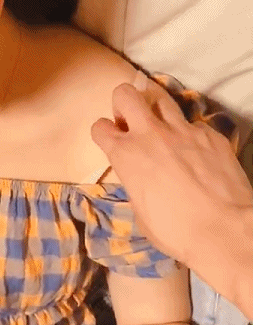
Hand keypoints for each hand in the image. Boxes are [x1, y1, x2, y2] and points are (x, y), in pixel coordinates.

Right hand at [91, 81, 252, 271]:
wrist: (224, 229)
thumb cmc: (176, 231)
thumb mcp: (141, 214)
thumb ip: (136, 187)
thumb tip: (141, 182)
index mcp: (126, 156)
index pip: (100, 127)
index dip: (104, 134)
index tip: (111, 141)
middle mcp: (151, 134)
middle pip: (126, 94)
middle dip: (124, 103)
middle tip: (131, 122)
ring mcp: (183, 130)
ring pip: (161, 97)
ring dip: (155, 110)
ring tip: (162, 128)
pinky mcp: (211, 133)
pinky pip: (194, 124)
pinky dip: (190, 135)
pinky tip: (197, 153)